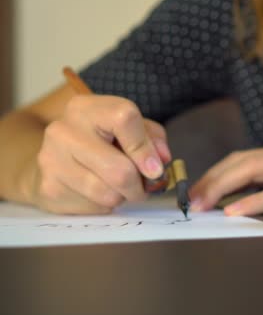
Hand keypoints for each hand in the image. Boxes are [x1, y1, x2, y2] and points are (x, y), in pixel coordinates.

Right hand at [32, 95, 170, 213]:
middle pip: (119, 170)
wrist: (55, 160)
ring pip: (108, 194)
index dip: (145, 148)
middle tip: (143, 187)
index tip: (156, 168)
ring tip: (119, 187)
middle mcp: (64, 130)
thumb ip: (152, 139)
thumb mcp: (129, 129)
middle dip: (139, 185)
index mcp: (87, 108)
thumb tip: (161, 161)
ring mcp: (52, 160)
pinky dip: (105, 205)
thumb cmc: (101, 142)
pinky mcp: (50, 188)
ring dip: (123, 196)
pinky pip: (93, 206)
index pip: (124, 119)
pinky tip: (98, 193)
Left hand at [189, 143, 262, 215]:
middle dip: (214, 177)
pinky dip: (256, 201)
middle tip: (193, 198)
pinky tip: (237, 211)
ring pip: (254, 169)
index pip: (246, 158)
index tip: (200, 189)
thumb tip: (256, 199)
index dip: (219, 172)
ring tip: (204, 203)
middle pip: (243, 160)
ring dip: (224, 185)